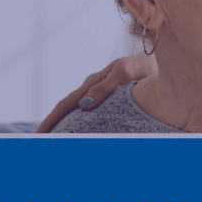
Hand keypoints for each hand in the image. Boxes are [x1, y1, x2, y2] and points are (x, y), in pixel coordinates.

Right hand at [35, 52, 157, 132]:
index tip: (38, 136)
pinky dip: (83, 123)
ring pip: (78, 112)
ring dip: (66, 125)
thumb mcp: (126, 73)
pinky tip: (84, 133)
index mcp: (93, 82)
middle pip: (67, 109)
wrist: (163, 57)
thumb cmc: (146, 64)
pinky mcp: (114, 98)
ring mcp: (102, 92)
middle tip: (40, 144)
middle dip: (52, 126)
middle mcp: (94, 88)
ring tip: (56, 142)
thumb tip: (83, 105)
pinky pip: (94, 113)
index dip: (50, 121)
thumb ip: (106, 87)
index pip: (65, 105)